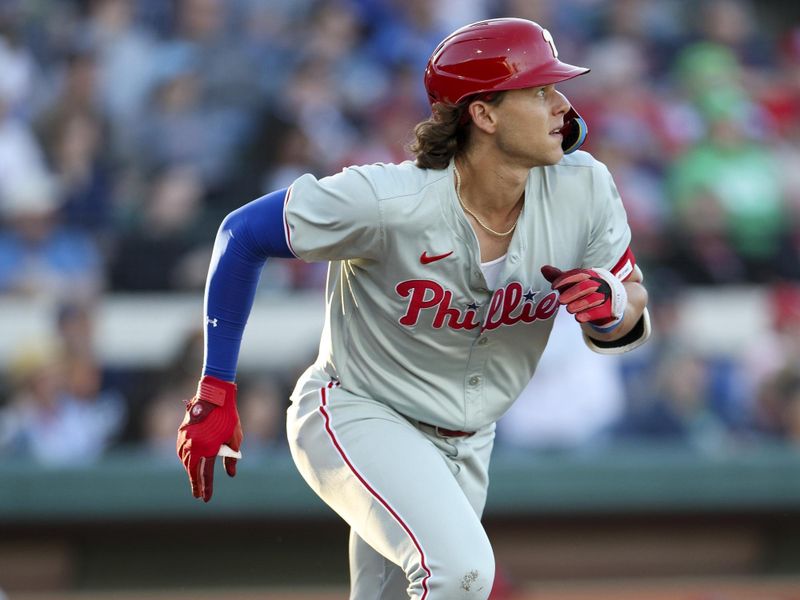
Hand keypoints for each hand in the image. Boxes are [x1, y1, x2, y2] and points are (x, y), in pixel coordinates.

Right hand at [176, 375, 242, 501]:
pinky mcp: (181, 432)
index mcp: (208, 449)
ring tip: (195, 479)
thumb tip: (231, 474)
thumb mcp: (235, 438)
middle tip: (198, 495)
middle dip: (196, 484)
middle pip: (192, 471)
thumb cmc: (228, 417)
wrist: (214, 396)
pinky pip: (181, 451)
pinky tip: (188, 463)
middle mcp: (194, 446)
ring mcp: (185, 439)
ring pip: (185, 462)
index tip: (206, 499)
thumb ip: (231, 457)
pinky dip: (184, 460)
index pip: (206, 475)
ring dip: (190, 472)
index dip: (206, 488)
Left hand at [541, 265, 626, 330]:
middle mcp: (598, 284)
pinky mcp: (607, 309)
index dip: (565, 279)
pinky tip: (579, 318)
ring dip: (580, 304)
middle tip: (560, 300)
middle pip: (587, 285)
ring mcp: (604, 296)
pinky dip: (589, 314)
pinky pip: (600, 311)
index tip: (553, 286)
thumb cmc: (584, 291)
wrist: (605, 304)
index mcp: (589, 275)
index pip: (578, 274)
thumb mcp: (571, 283)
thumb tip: (544, 268)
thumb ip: (558, 277)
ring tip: (569, 309)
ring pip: (594, 298)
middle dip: (573, 292)